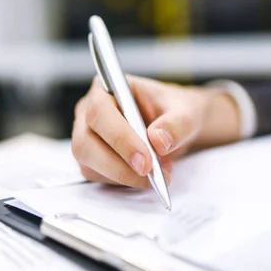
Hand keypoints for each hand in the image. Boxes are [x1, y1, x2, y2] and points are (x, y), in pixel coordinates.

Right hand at [71, 76, 240, 187]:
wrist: (176, 126)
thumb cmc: (175, 111)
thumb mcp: (186, 112)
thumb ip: (176, 123)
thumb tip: (158, 140)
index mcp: (106, 88)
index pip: (100, 112)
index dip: (119, 138)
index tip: (146, 160)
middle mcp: (88, 111)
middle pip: (85, 143)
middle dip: (118, 165)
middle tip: (151, 175)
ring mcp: (87, 136)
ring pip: (89, 164)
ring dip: (124, 176)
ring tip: (159, 173)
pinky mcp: (92, 159)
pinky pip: (98, 177)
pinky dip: (124, 181)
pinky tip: (147, 176)